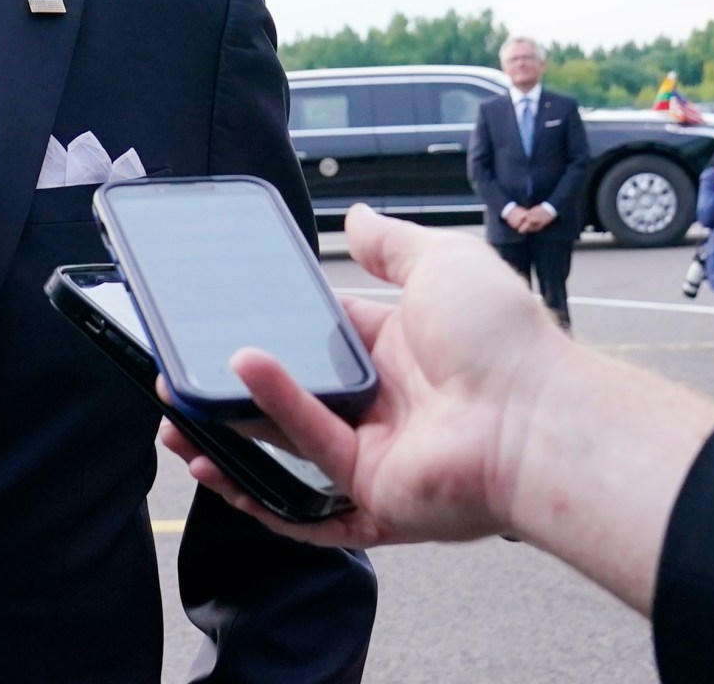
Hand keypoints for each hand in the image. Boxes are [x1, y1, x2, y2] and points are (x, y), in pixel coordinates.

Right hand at [157, 204, 713, 612]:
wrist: (539, 419)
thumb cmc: (502, 340)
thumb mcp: (442, 263)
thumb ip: (392, 242)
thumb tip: (356, 216)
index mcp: (399, 351)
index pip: (319, 338)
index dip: (269, 329)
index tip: (217, 320)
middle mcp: (385, 405)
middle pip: (290, 399)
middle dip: (228, 393)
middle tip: (175, 380)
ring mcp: (378, 456)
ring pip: (282, 446)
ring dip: (226, 431)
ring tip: (176, 414)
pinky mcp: (374, 497)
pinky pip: (307, 481)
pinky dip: (262, 464)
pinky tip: (227, 428)